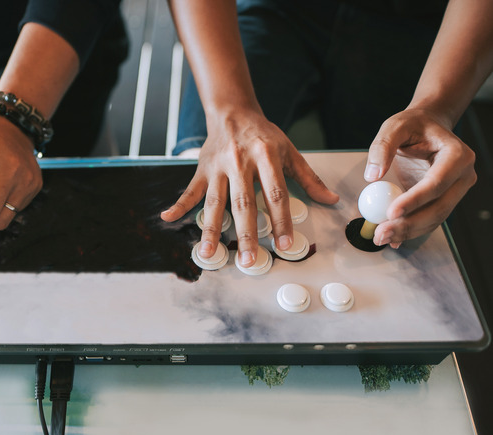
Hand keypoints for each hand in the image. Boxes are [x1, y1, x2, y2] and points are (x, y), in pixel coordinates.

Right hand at [161, 112, 338, 266]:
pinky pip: (190, 190)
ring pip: (215, 202)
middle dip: (246, 234)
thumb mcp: (289, 150)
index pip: (275, 194)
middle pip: (243, 203)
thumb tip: (330, 199)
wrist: (233, 111)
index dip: (281, 220)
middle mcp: (240, 163)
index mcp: (266, 156)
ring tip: (208, 252)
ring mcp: (218, 167)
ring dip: (210, 229)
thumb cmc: (263, 134)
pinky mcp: (202, 170)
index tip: (285, 244)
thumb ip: (308, 178)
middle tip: (249, 259)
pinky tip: (168, 217)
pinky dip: (178, 204)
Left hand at [364, 108, 475, 247]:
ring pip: (436, 218)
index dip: (414, 200)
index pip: (436, 183)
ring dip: (409, 232)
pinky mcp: (445, 199)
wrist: (427, 127)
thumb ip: (382, 147)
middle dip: (409, 223)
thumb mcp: (394, 126)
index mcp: (457, 155)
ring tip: (382, 238)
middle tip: (382, 233)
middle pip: (439, 207)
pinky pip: (430, 219)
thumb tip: (372, 176)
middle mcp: (462, 175)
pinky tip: (393, 238)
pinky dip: (411, 230)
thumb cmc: (414, 125)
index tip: (391, 212)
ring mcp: (456, 190)